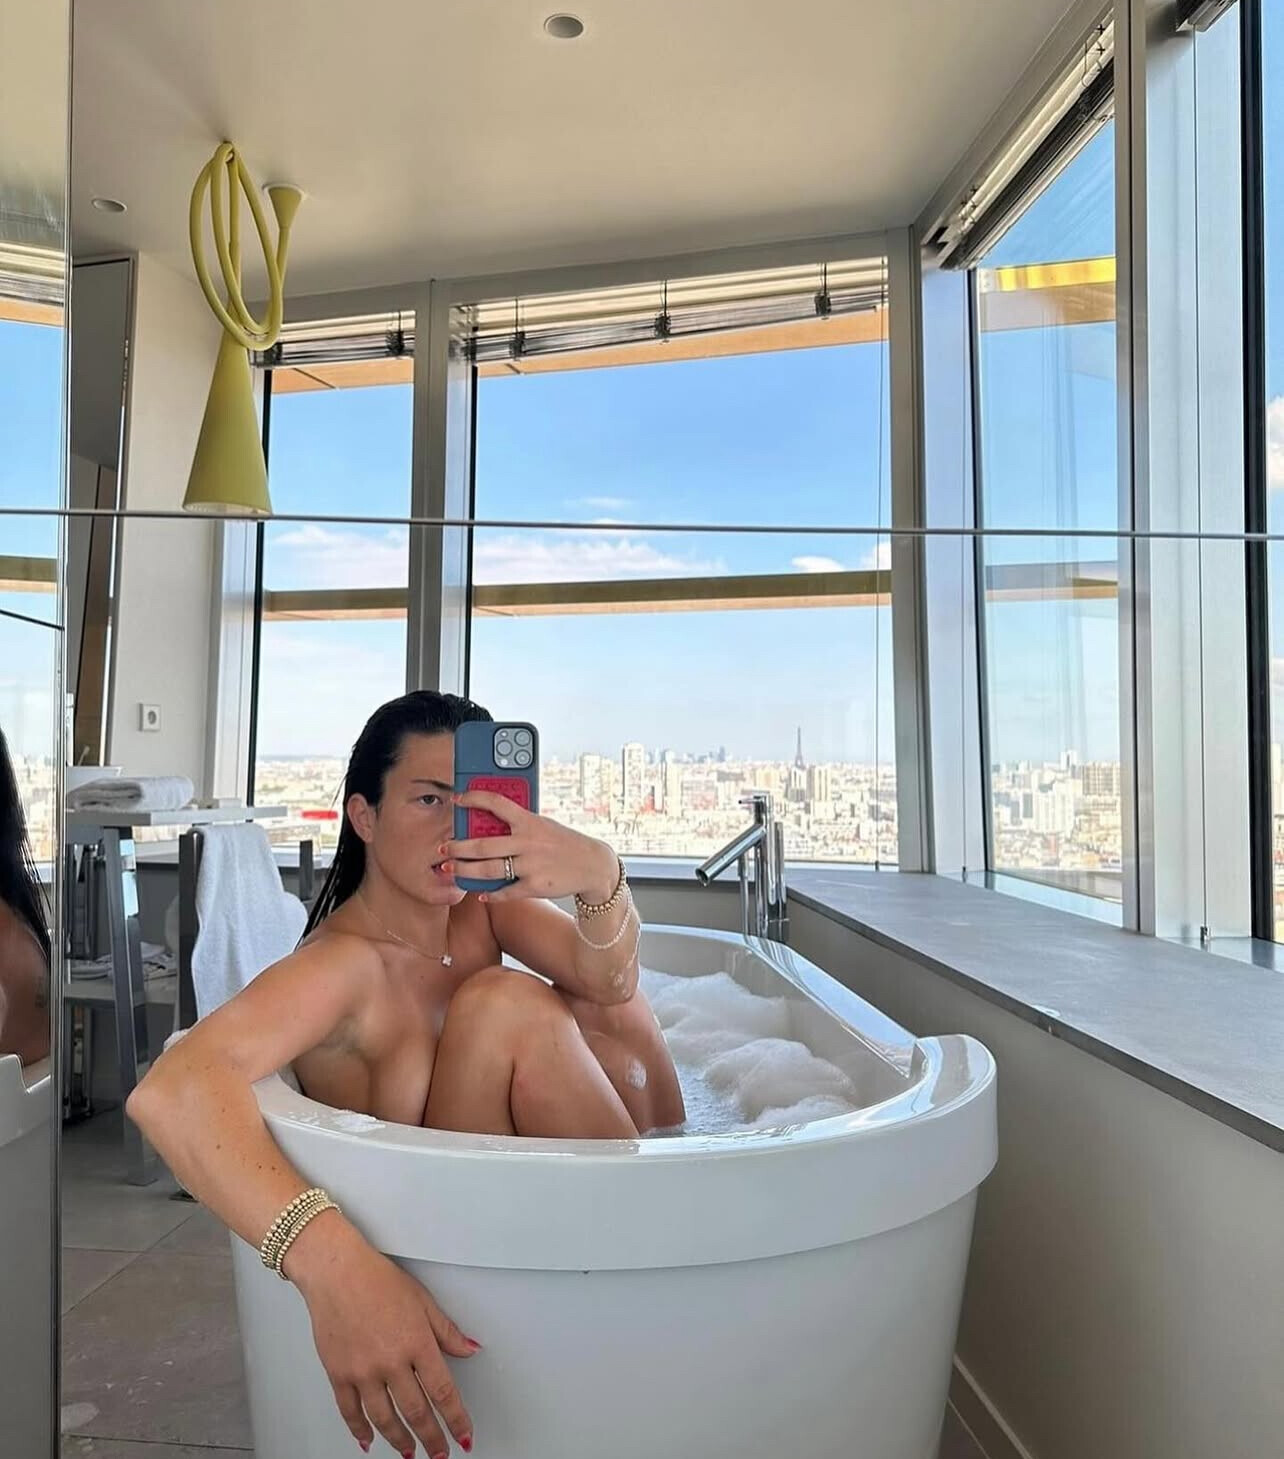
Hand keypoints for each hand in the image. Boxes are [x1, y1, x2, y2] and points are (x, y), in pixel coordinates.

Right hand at [289, 1218, 477, 1455]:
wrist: (336, 1272)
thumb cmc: (378, 1280)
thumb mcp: (422, 1300)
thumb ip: (447, 1331)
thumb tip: (470, 1349)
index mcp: (416, 1342)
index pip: (443, 1391)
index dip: (456, 1418)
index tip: (464, 1435)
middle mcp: (390, 1361)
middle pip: (417, 1412)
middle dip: (432, 1438)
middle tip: (440, 1453)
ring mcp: (362, 1371)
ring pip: (385, 1419)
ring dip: (400, 1441)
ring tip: (410, 1453)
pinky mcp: (338, 1374)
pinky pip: (350, 1412)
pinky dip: (360, 1431)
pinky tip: (369, 1441)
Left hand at [444, 790, 618, 903]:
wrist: (592, 865)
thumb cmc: (563, 842)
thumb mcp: (544, 825)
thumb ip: (519, 824)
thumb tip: (489, 824)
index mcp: (530, 821)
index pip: (496, 803)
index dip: (473, 798)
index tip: (457, 799)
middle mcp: (528, 842)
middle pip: (483, 844)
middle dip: (458, 847)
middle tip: (444, 849)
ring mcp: (530, 865)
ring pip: (488, 869)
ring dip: (465, 871)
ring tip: (451, 870)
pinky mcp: (534, 886)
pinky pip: (504, 892)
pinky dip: (490, 894)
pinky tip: (480, 893)